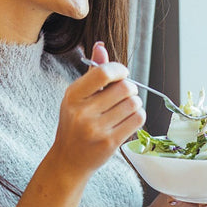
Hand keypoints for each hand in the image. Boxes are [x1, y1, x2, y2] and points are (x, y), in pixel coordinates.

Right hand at [49, 42, 144, 172]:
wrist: (69, 160)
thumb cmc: (75, 124)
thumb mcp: (78, 97)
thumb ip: (92, 73)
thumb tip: (101, 46)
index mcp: (73, 95)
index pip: (103, 72)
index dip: (119, 70)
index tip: (122, 74)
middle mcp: (83, 112)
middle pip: (124, 88)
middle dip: (130, 88)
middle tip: (125, 94)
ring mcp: (96, 129)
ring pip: (134, 103)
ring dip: (135, 103)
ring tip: (125, 108)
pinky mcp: (110, 142)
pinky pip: (137, 119)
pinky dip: (138, 116)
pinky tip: (128, 119)